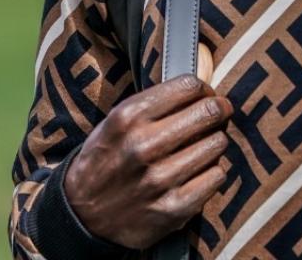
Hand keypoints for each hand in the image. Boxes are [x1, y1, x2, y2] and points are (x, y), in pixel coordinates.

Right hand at [62, 71, 233, 249]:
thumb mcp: (115, 122)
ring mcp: (160, 179)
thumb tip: (200, 90)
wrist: (82, 215)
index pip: (189, 86)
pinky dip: (212, 171)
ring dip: (216, 142)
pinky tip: (199, 172)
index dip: (204, 89)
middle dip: (219, 110)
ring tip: (203, 146)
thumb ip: (152, 104)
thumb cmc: (106, 160)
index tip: (205, 95)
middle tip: (218, 114)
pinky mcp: (173, 208)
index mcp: (128, 117)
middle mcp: (144, 145)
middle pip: (209, 112)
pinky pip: (216, 176)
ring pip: (217, 144)